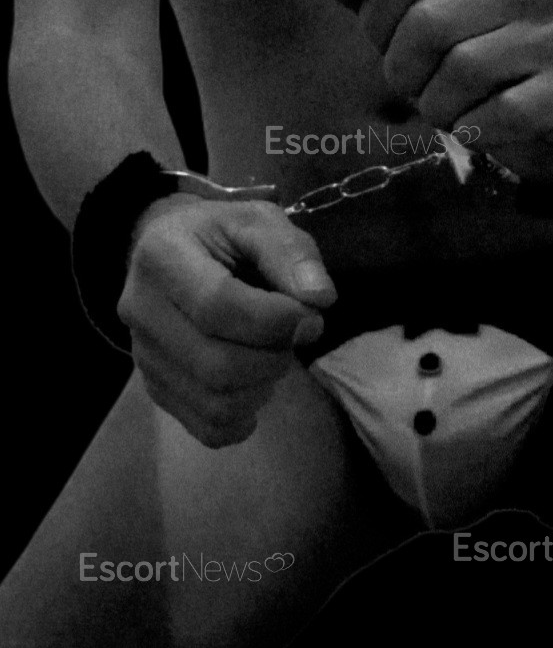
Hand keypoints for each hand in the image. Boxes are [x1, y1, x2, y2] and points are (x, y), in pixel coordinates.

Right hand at [118, 195, 336, 447]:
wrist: (172, 247)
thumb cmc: (221, 233)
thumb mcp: (259, 220)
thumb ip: (290, 252)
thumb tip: (318, 299)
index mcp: (161, 255)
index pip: (217, 305)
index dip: (275, 321)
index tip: (310, 316)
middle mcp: (139, 309)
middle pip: (216, 364)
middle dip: (274, 357)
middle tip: (294, 335)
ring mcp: (142, 354)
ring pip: (215, 402)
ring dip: (264, 386)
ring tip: (272, 353)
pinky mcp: (153, 387)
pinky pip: (207, 427)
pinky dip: (245, 415)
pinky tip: (255, 383)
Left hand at [315, 0, 552, 183]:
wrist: (551, 114)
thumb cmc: (471, 59)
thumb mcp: (416, 20)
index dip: (378, 21)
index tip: (392, 46)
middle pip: (428, 23)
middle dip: (405, 71)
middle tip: (419, 89)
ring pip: (463, 70)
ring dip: (438, 107)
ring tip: (449, 109)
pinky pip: (503, 113)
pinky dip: (473, 131)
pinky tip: (476, 129)